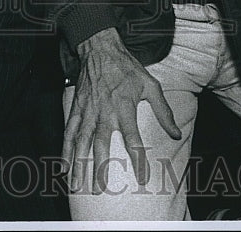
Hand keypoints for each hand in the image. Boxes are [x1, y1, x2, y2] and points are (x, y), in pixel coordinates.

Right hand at [65, 27, 180, 193]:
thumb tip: (176, 133)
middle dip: (100, 168)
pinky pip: (69, 132)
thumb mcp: (151, 85)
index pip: (132, 139)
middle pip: (101, 145)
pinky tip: (64, 167)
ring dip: (79, 164)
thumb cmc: (127, 68)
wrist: (100, 49)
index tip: (141, 178)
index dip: (138, 160)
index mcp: (124, 107)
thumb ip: (163, 111)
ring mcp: (88, 111)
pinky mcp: (77, 108)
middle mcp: (104, 111)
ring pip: (82, 142)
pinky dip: (65, 150)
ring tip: (79, 186)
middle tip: (101, 190)